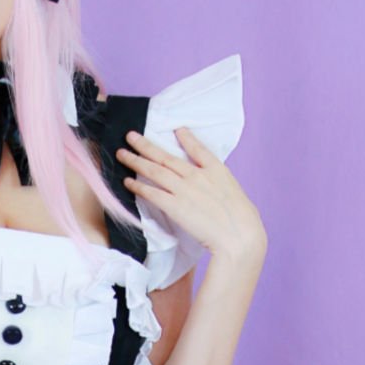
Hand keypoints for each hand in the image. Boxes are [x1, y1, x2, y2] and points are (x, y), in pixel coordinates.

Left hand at [116, 126, 265, 269]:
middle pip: (166, 157)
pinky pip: (152, 193)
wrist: (239, 235)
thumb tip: (215, 187)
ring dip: (136, 161)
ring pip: (155, 171)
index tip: (177, 129)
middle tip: (130, 135)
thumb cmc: (243, 221)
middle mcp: (197, 175)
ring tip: (122, 154)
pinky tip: (128, 182)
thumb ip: (220, 186)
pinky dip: (138, 186)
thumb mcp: (235, 193)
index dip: (187, 138)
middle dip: (146, 145)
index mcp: (216, 170)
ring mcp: (185, 190)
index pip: (198, 149)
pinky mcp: (175, 207)